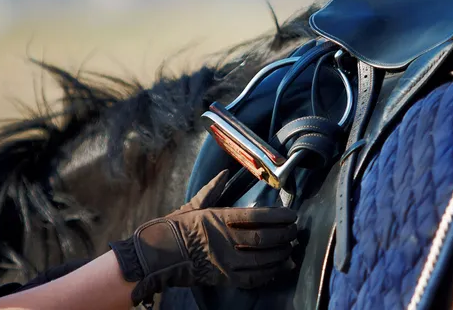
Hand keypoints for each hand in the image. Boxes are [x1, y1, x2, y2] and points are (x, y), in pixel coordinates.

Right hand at [110, 170, 297, 305]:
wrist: (157, 255)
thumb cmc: (175, 227)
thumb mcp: (194, 205)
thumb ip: (213, 190)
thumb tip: (223, 173)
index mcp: (219, 218)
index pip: (256, 216)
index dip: (278, 216)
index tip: (292, 215)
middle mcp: (225, 239)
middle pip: (263, 238)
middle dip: (284, 235)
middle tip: (295, 232)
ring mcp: (224, 261)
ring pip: (261, 259)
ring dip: (280, 254)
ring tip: (290, 249)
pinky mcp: (223, 278)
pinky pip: (251, 278)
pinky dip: (268, 274)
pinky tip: (277, 268)